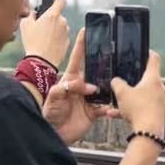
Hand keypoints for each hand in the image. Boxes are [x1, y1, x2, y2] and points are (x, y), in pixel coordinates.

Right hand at [19, 0, 70, 70]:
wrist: (41, 61)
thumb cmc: (32, 42)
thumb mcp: (25, 24)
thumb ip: (30, 14)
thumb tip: (34, 13)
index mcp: (53, 15)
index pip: (61, 1)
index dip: (56, 1)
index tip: (52, 4)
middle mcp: (62, 22)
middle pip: (58, 16)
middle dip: (51, 20)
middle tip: (41, 27)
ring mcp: (66, 32)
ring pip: (61, 27)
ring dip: (54, 30)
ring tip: (43, 38)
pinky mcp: (68, 42)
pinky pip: (62, 37)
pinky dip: (57, 39)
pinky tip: (48, 45)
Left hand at [43, 28, 118, 144]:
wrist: (54, 133)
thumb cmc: (49, 113)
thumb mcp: (53, 96)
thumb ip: (66, 87)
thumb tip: (87, 85)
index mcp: (70, 79)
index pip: (77, 58)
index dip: (81, 45)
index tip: (85, 31)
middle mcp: (81, 86)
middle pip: (95, 71)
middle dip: (103, 64)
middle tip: (112, 56)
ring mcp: (89, 98)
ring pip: (103, 88)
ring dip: (109, 87)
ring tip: (114, 84)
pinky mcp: (94, 111)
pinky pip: (106, 106)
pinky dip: (110, 107)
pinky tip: (111, 107)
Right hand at [111, 50, 164, 137]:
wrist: (148, 133)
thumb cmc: (138, 109)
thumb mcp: (122, 93)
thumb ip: (117, 83)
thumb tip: (116, 81)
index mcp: (153, 78)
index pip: (154, 58)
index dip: (147, 52)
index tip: (141, 51)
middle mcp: (159, 88)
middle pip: (147, 77)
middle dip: (134, 78)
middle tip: (123, 78)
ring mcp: (158, 101)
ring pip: (141, 94)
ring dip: (128, 97)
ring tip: (115, 101)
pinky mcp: (155, 112)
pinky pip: (140, 107)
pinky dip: (129, 109)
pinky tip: (114, 114)